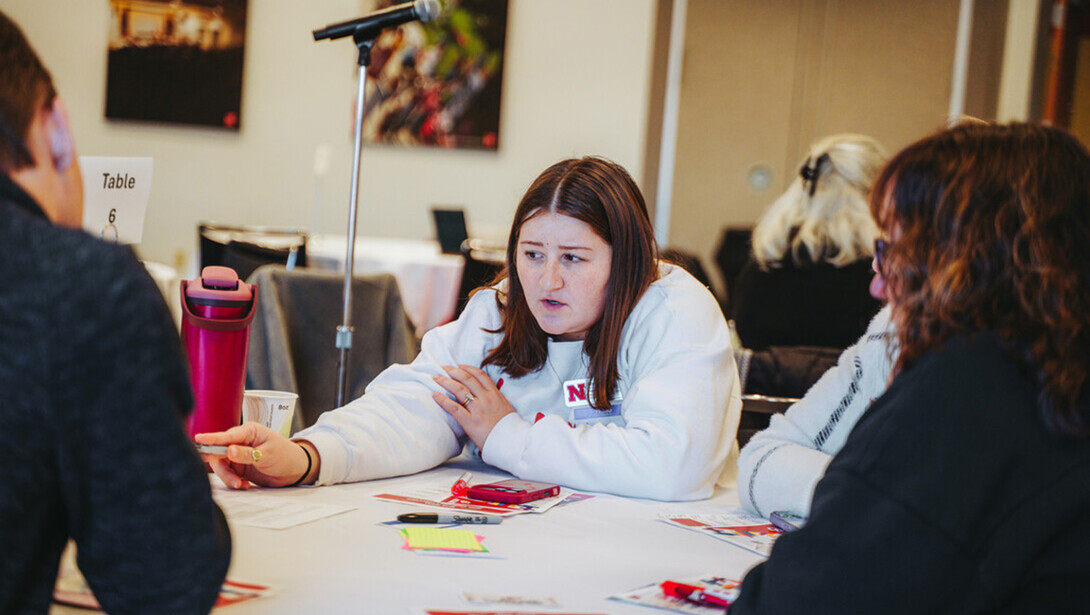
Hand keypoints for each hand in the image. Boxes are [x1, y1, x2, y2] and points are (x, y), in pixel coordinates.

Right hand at [194, 422, 314, 489]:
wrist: (294, 470)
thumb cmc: (285, 456)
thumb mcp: (267, 455)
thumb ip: (247, 454)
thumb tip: (229, 450)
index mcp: (249, 431)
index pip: (227, 436)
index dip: (212, 439)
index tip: (199, 439)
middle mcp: (240, 441)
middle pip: (218, 453)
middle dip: (223, 468)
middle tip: (233, 480)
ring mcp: (237, 455)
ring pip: (221, 466)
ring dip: (229, 477)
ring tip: (241, 484)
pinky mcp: (238, 467)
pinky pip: (228, 475)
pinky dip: (233, 482)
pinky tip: (245, 485)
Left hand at [433, 364, 515, 448]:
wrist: (512, 442)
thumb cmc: (510, 428)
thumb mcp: (507, 408)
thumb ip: (496, 400)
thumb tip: (489, 396)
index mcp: (495, 394)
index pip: (480, 375)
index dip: (468, 369)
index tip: (459, 366)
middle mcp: (486, 399)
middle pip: (467, 379)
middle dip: (453, 371)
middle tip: (444, 368)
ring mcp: (478, 409)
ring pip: (459, 389)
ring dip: (445, 381)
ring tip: (436, 378)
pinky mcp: (470, 422)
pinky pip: (454, 407)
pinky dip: (443, 400)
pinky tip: (435, 395)